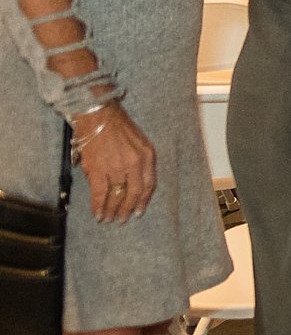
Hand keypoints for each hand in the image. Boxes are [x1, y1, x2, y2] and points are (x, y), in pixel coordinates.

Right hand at [72, 103, 155, 223]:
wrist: (98, 114)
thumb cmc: (118, 125)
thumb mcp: (139, 141)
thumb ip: (138, 160)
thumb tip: (128, 181)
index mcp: (147, 156)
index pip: (149, 184)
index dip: (143, 200)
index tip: (138, 211)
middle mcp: (135, 163)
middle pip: (134, 193)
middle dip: (128, 209)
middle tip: (123, 219)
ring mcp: (116, 168)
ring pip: (116, 195)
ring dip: (112, 210)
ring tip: (109, 219)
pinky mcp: (98, 170)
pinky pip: (99, 193)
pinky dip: (98, 205)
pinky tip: (97, 214)